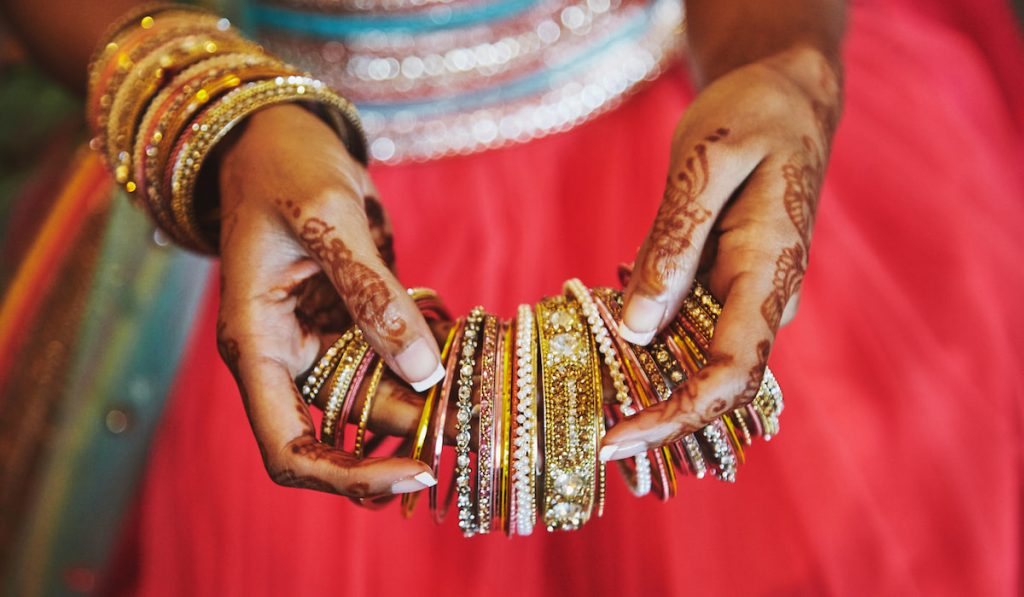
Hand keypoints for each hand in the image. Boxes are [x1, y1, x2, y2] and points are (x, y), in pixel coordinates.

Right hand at [214, 104, 444, 496]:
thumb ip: (371, 295)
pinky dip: (432, 364)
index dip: (348, 477)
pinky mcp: (350, 324)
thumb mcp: (328, 219)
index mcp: (256, 345)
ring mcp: (319, 343)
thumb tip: (422, 371)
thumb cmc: (286, 168)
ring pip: (378, 398)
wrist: (280, 138)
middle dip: (411, 436)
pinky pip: (394, 360)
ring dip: (431, 403)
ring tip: (491, 396)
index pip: (289, 449)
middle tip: (481, 425)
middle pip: (345, 430)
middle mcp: (285, 358)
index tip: (416, 472)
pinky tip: (476, 361)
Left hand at [602, 45, 841, 459]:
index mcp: (768, 273)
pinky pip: (684, 324)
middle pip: (711, 382)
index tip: (619, 439)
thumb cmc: (753, 118)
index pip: (731, 373)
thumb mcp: (706, 161)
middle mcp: (764, 299)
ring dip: (645, 377)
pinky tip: (612, 310)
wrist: (786, 98)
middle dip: (653, 413)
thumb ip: (675, 243)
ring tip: (587, 373)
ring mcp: (746, 296)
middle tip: (588, 429)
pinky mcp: (725, 285)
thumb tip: (638, 328)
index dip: (676, 416)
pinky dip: (645, 332)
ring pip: (694, 358)